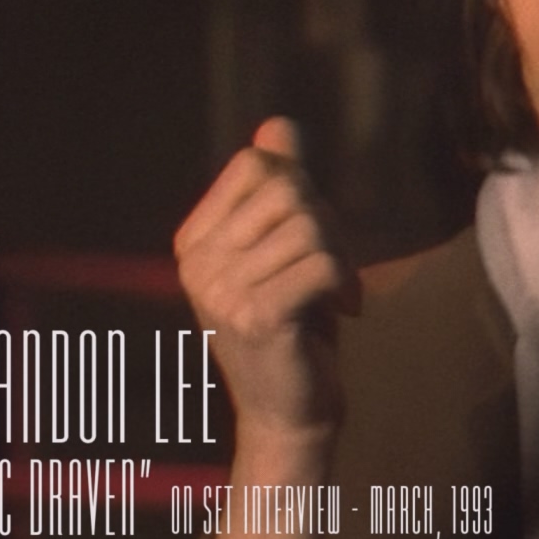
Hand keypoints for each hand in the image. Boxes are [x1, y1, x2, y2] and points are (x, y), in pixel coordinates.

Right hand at [173, 117, 358, 453]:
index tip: (312, 238)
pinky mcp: (256, 318)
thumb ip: (280, 187)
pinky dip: (344, 281)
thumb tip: (278, 125)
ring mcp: (221, 292)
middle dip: (329, 224)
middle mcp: (197, 264)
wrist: (290, 413)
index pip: (255, 165)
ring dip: (342, 258)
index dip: (300, 189)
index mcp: (194, 241)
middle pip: (287, 192)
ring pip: (309, 227)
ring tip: (338, 293)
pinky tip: (342, 311)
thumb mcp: (283, 249)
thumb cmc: (293, 325)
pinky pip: (319, 263)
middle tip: (335, 268)